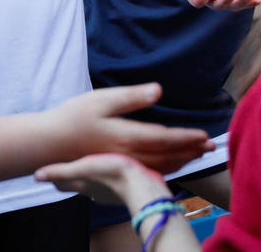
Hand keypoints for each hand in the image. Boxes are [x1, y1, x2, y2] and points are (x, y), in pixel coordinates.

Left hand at [35, 153, 171, 207]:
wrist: (144, 186)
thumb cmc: (113, 174)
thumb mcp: (84, 167)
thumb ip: (62, 172)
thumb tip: (36, 176)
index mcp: (82, 185)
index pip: (61, 183)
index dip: (54, 175)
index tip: (50, 167)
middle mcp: (93, 191)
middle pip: (78, 184)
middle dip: (73, 175)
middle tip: (71, 160)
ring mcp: (110, 193)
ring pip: (95, 184)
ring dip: (92, 175)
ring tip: (93, 162)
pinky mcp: (126, 188)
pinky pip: (112, 182)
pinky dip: (109, 176)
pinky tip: (115, 167)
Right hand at [49, 83, 211, 175]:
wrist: (49, 143)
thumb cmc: (74, 116)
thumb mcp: (102, 99)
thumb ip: (131, 96)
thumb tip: (159, 90)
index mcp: (126, 136)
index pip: (165, 138)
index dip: (186, 138)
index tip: (205, 136)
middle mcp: (128, 155)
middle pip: (167, 156)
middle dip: (191, 152)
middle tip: (211, 148)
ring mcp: (122, 165)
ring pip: (158, 166)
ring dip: (181, 160)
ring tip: (197, 155)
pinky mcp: (116, 169)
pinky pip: (147, 171)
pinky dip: (165, 168)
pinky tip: (171, 164)